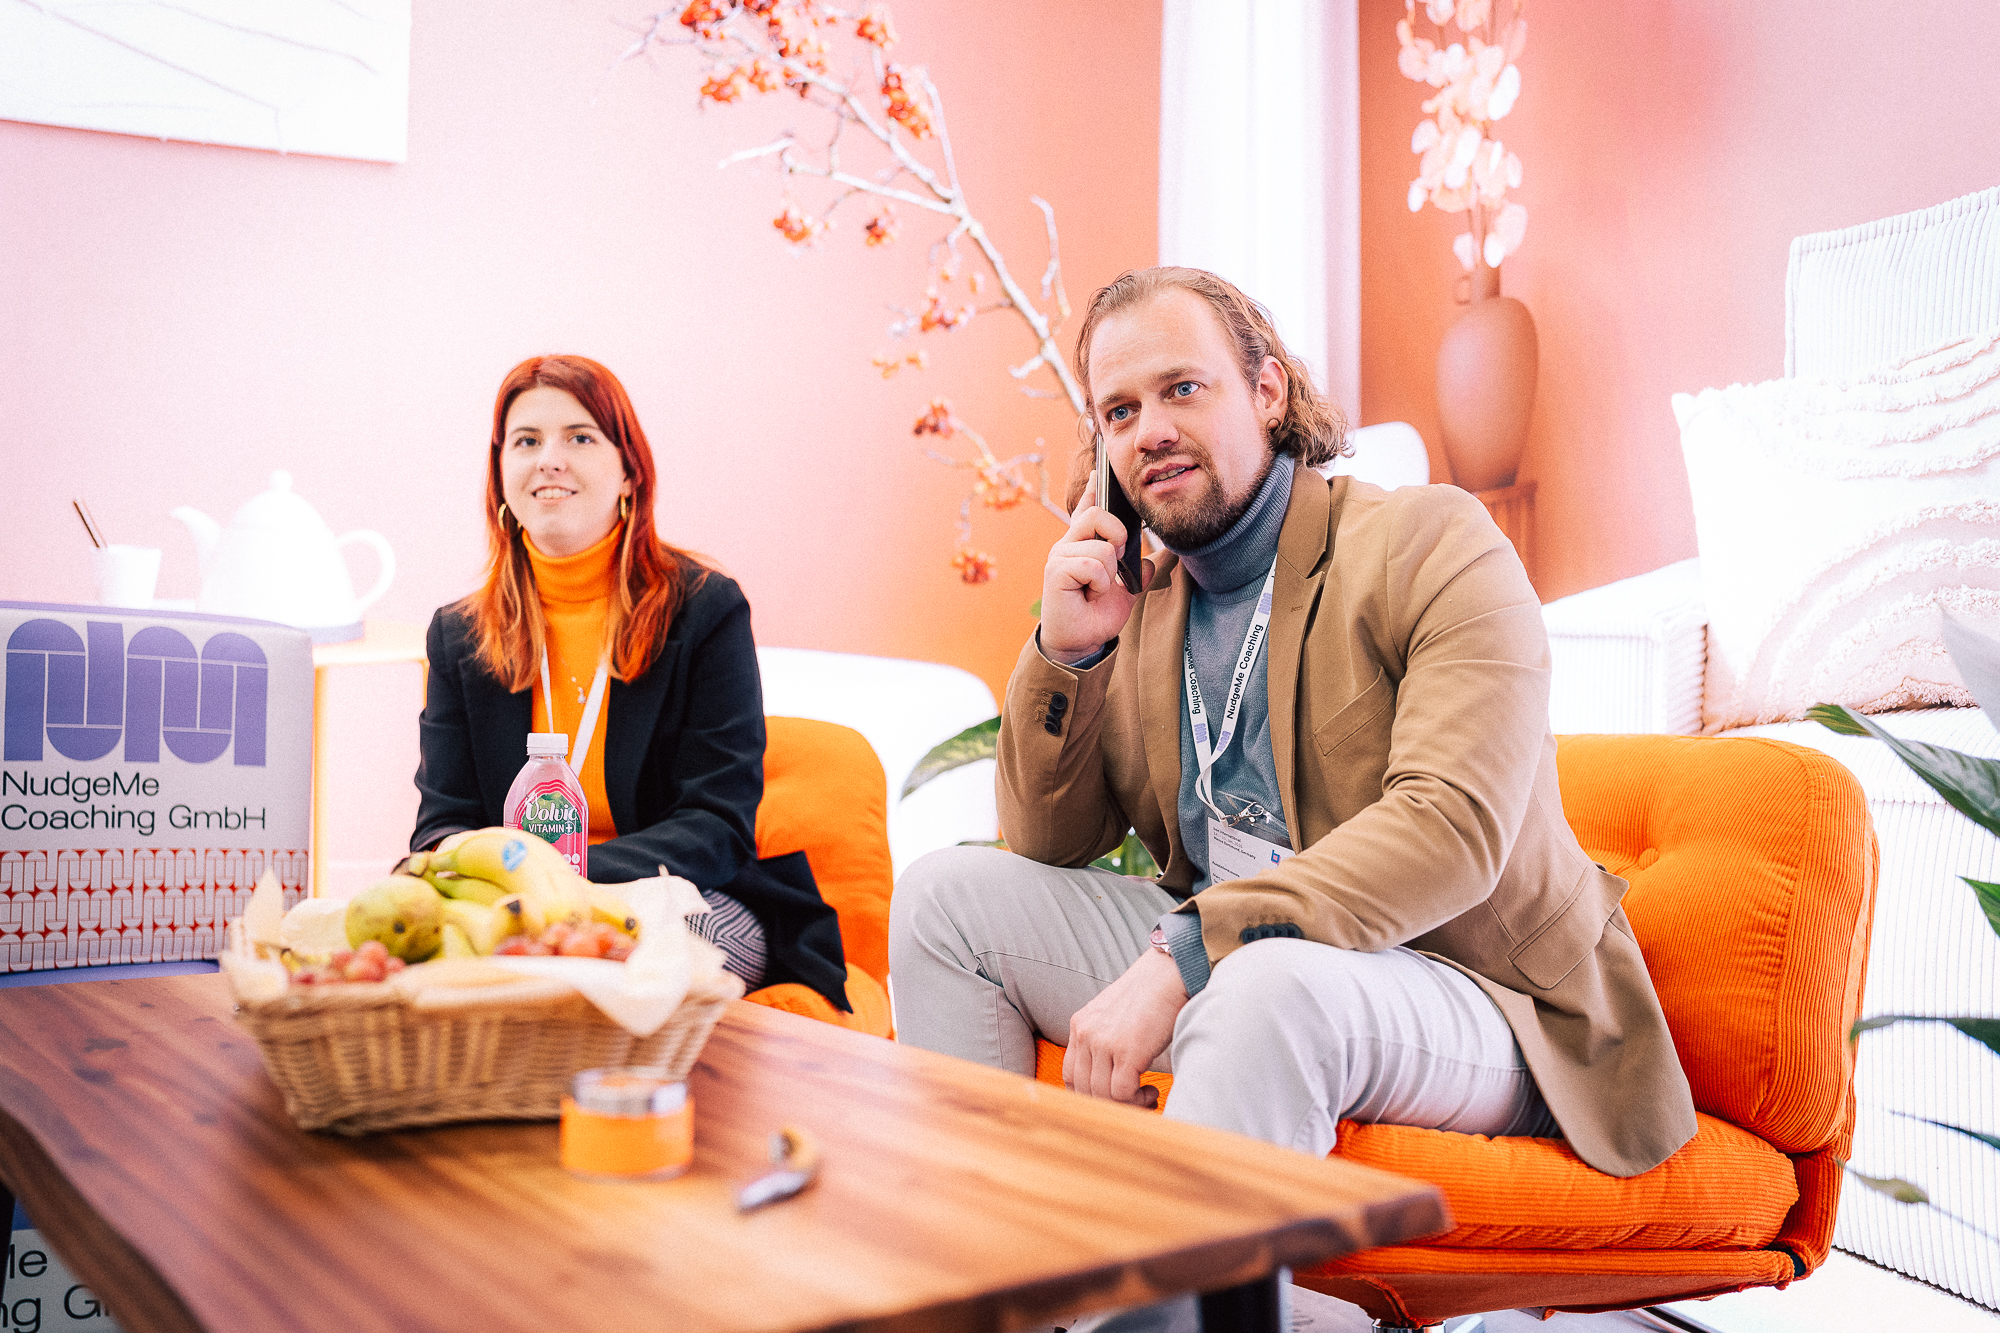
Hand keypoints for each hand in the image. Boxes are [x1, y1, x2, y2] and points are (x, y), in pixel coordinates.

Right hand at [1040, 474, 1153, 664]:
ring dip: (1109, 574)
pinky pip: (1092, 565)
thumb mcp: (1125, 592)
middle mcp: (1068, 543)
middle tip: (1114, 564)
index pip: (1088, 508)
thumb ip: (1136, 573)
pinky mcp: (1056, 570)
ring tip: (1096, 590)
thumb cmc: (1096, 615)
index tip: (1099, 471)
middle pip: (1099, 515)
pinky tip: (1089, 595)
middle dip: (1117, 537)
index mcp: (1083, 543)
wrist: (1081, 642)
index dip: (1094, 489)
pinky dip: (1100, 584)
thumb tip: (1149, 561)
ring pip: (1102, 547)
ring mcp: (1060, 555)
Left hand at [1063, 946, 1187, 1106]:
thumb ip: (1103, 1038)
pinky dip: (1138, 1101)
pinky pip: (1123, 1093)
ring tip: (1147, 1097)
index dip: (1089, 1094)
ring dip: (1127, 1105)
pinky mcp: (1127, 1051)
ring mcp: (1104, 1042)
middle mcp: (1086, 1034)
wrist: (1171, 972)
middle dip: (1108, 1105)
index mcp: (1080, 1025)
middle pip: (1083, 1089)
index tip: (1111, 1100)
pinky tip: (1153, 1091)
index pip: (1070, 1075)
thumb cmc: (1151, 995)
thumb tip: (1109, 1075)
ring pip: (1102, 1096)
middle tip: (1133, 1103)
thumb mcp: (1114, 1015)